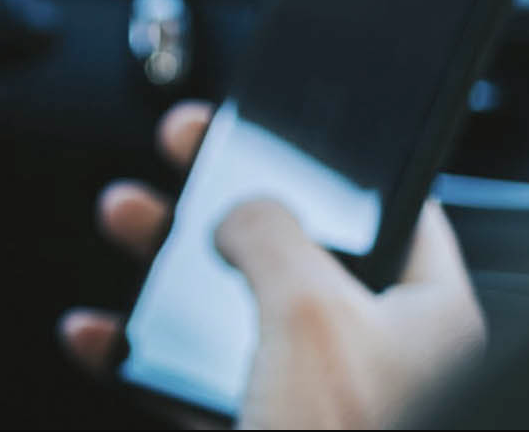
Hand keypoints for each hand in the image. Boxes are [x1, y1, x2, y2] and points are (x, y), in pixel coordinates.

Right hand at [59, 102, 486, 428]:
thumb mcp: (310, 313)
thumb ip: (274, 235)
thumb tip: (244, 208)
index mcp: (428, 317)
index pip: (391, 209)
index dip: (327, 160)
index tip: (269, 125)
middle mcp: (379, 358)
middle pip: (294, 250)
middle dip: (221, 199)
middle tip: (178, 154)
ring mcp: (319, 405)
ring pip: (235, 311)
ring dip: (168, 266)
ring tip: (124, 219)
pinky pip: (195, 386)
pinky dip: (139, 355)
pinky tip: (100, 336)